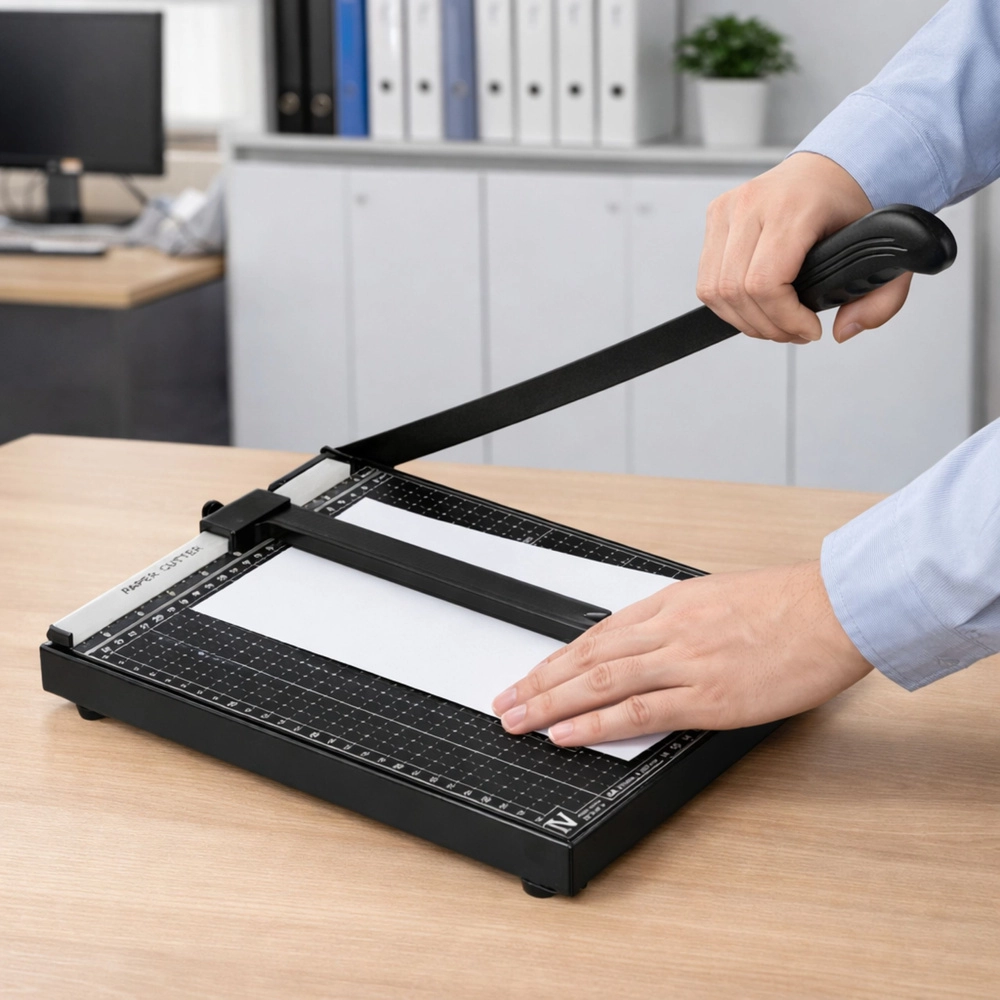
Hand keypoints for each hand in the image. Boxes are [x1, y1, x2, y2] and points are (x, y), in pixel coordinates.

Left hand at [492, 561, 872, 745]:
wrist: (833, 609)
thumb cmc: (786, 604)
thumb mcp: (719, 596)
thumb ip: (679, 619)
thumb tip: (647, 641)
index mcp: (670, 605)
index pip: (596, 635)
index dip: (557, 659)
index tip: (531, 675)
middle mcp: (667, 630)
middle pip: (585, 658)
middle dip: (538, 682)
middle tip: (505, 702)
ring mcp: (684, 663)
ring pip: (598, 682)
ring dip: (550, 703)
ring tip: (518, 719)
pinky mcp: (707, 696)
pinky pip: (638, 711)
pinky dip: (595, 723)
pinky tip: (566, 733)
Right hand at [697, 152, 912, 343]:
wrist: (828, 169)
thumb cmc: (848, 205)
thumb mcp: (882, 249)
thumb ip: (882, 299)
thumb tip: (843, 331)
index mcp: (793, 206)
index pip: (765, 282)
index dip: (783, 318)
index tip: (808, 330)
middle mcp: (753, 203)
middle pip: (736, 291)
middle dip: (767, 326)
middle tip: (793, 332)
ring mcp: (728, 209)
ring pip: (715, 290)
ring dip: (744, 320)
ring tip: (774, 323)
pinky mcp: (715, 217)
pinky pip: (707, 280)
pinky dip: (728, 305)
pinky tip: (755, 306)